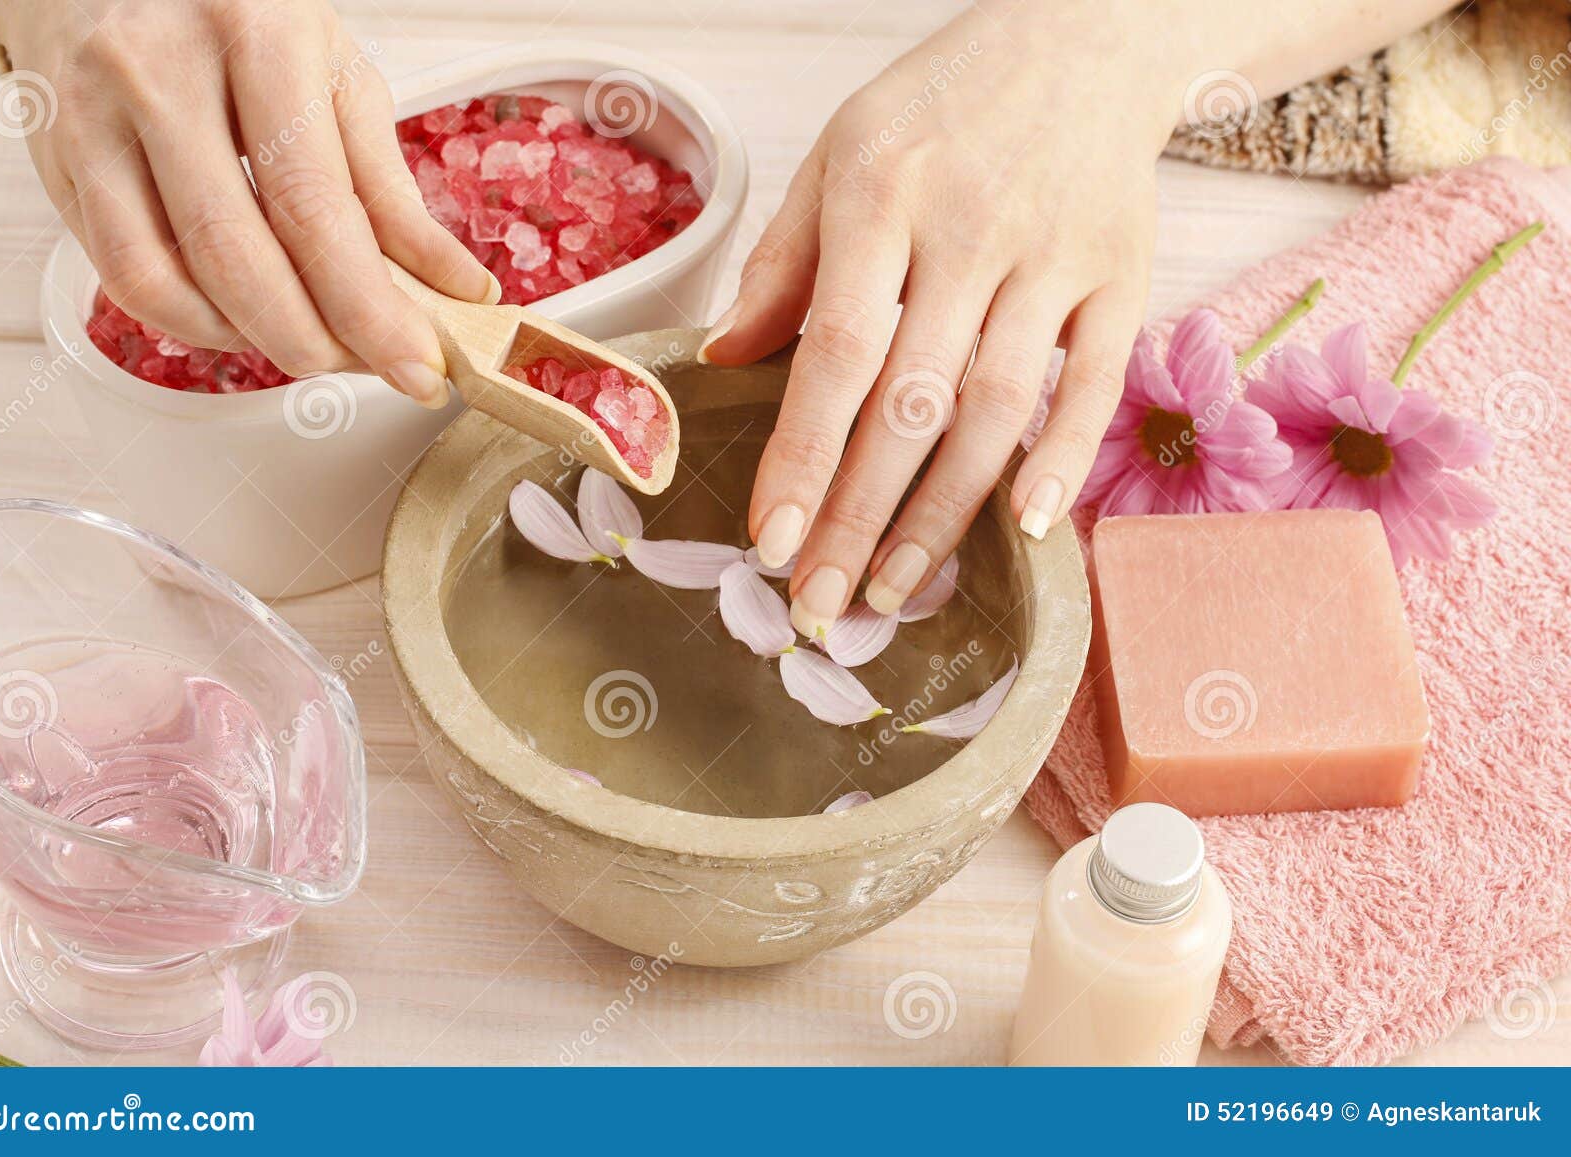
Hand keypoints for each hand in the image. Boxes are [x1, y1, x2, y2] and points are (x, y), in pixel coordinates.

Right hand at [0, 0, 497, 404]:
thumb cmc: (238, 25)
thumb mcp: (337, 79)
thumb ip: (392, 190)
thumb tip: (458, 286)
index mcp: (256, 38)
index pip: (315, 207)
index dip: (369, 308)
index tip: (418, 365)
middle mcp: (163, 72)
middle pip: (237, 255)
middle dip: (314, 341)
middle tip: (368, 368)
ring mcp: (96, 116)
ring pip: (166, 279)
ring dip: (250, 341)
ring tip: (311, 345)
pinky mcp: (61, 162)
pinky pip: (121, 276)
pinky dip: (191, 322)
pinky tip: (241, 321)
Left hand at [699, 3, 1172, 635]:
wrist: (1086, 42)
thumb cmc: (944, 107)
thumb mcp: (842, 154)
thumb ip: (783, 262)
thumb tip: (724, 359)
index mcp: (884, 198)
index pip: (836, 352)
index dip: (801, 456)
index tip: (767, 540)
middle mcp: (971, 233)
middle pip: (911, 403)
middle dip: (857, 517)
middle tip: (818, 606)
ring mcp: (1054, 260)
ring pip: (994, 411)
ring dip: (942, 515)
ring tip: (890, 591)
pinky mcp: (1122, 278)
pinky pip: (1093, 384)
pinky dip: (1065, 460)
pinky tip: (1028, 530)